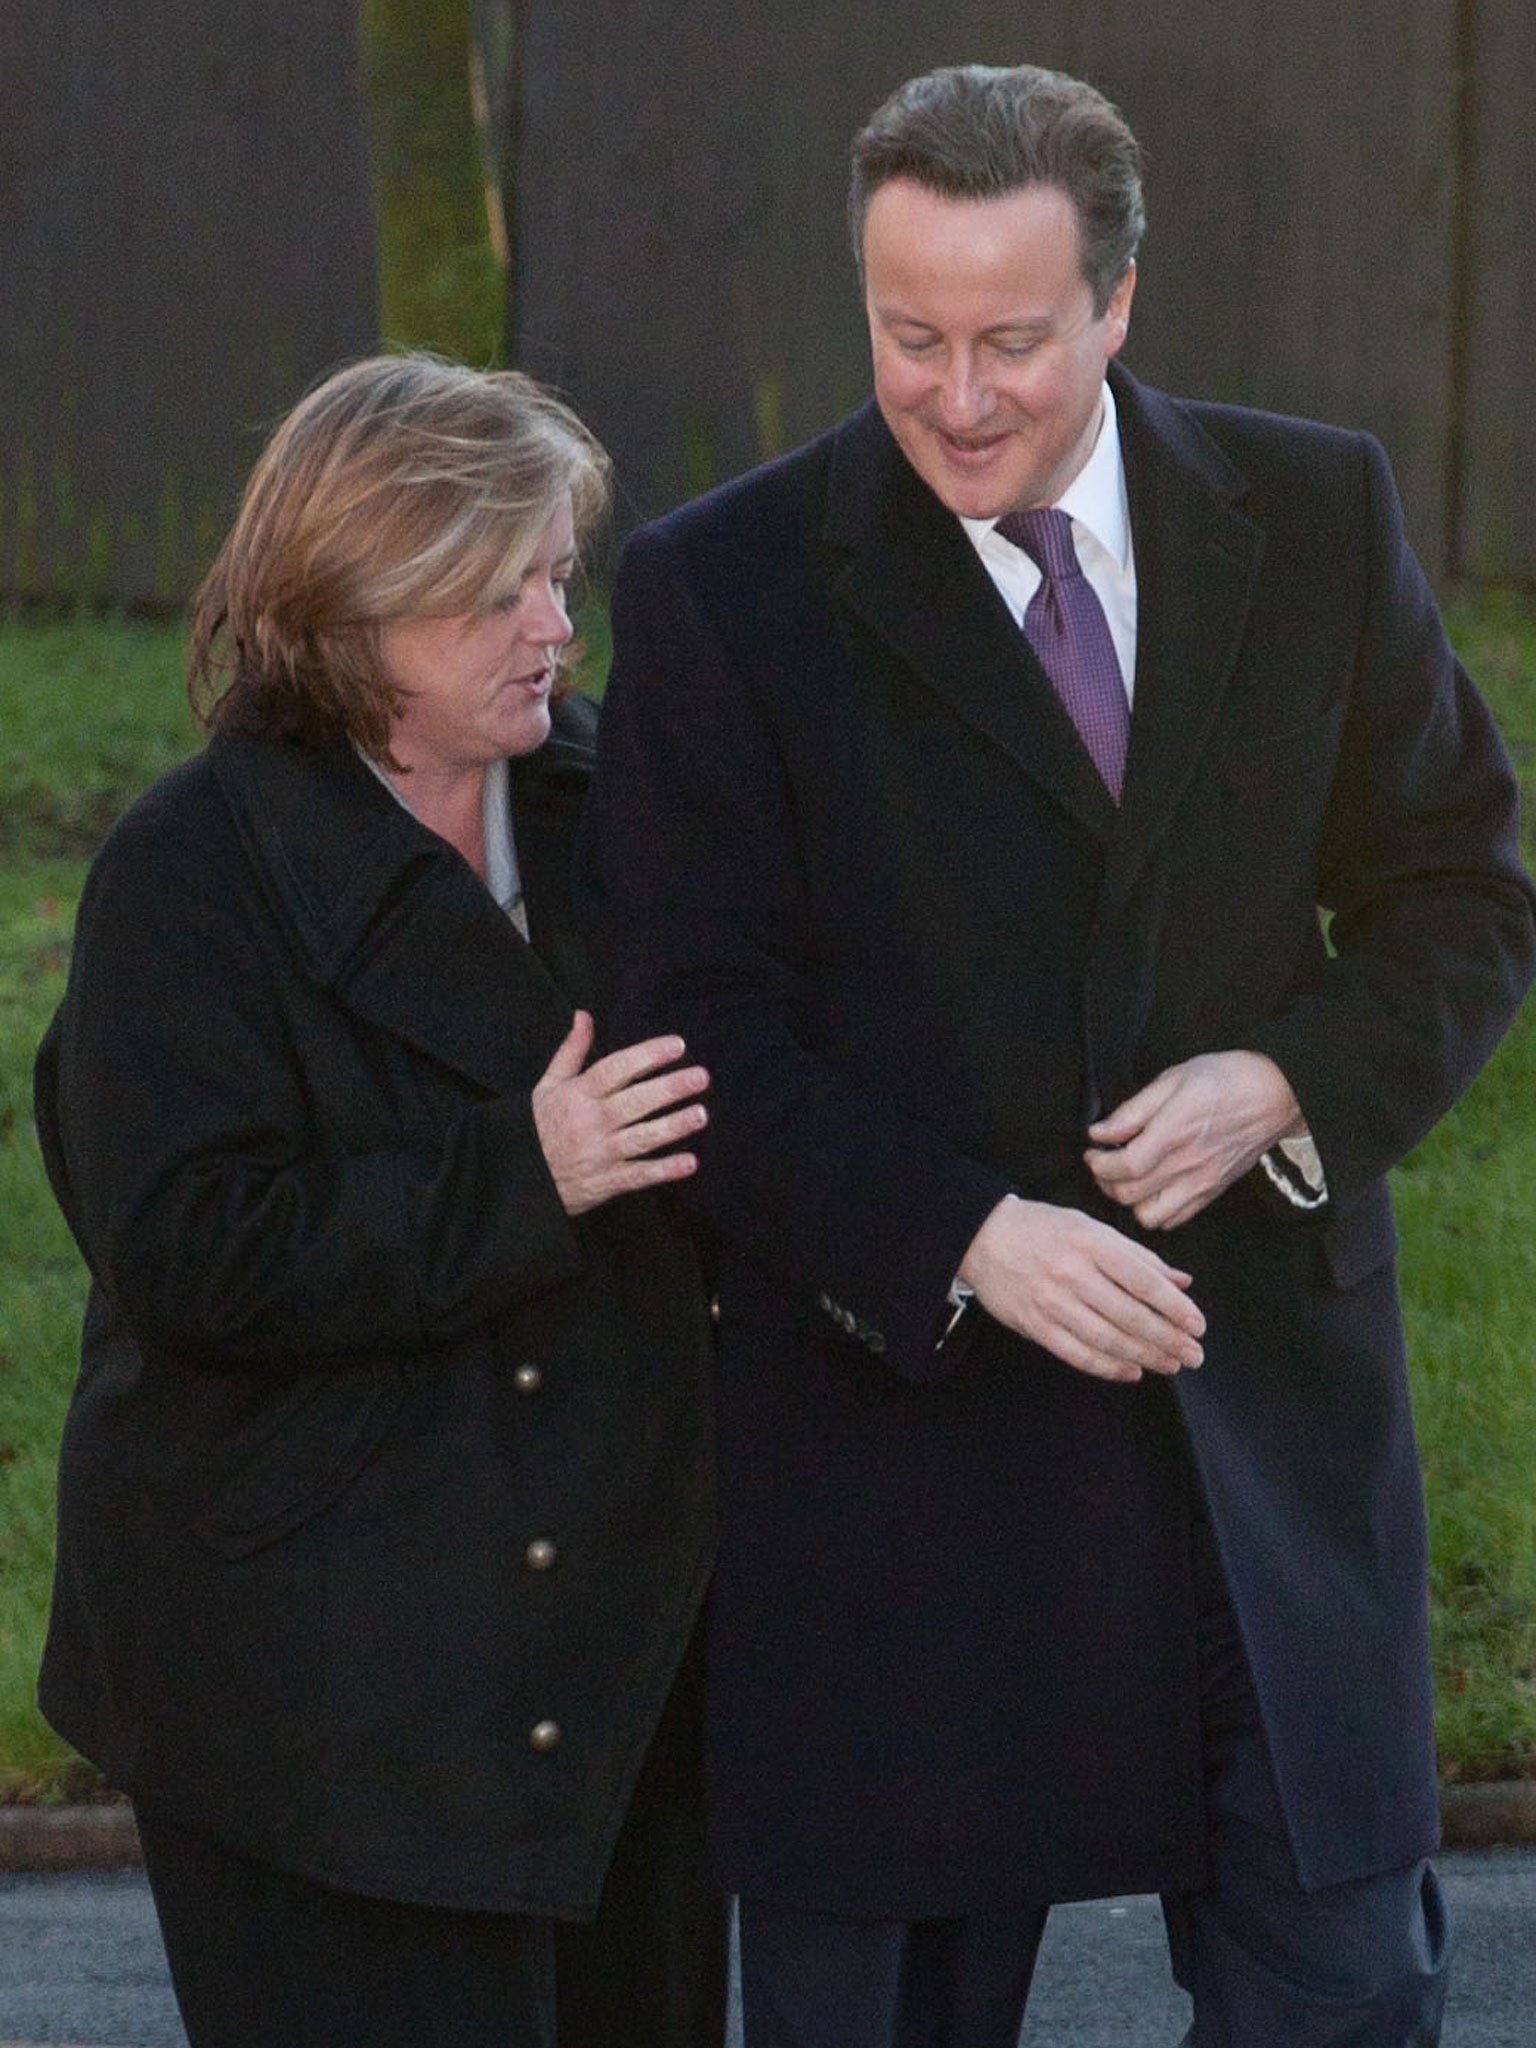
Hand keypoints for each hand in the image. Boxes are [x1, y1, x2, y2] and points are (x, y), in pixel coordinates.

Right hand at [532, 1011, 708, 1215]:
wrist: (517, 1176)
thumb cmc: (537, 1126)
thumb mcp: (548, 1084)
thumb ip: (571, 1051)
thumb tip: (584, 1015)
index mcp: (579, 1094)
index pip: (617, 1068)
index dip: (648, 1055)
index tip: (678, 1045)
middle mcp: (592, 1121)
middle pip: (635, 1101)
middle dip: (670, 1088)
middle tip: (701, 1077)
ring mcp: (600, 1153)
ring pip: (642, 1137)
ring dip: (673, 1126)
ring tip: (701, 1114)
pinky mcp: (606, 1182)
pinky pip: (638, 1175)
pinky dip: (663, 1171)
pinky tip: (689, 1162)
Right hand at [957, 1195, 1204, 1383]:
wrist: (982, 1236)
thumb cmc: (1043, 1229)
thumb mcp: (1092, 1228)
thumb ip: (1138, 1255)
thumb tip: (1181, 1281)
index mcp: (1091, 1243)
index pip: (1143, 1281)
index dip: (1175, 1307)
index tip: (1198, 1325)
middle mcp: (1072, 1272)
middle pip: (1129, 1314)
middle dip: (1168, 1339)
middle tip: (1194, 1355)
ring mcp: (1051, 1301)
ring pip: (1106, 1338)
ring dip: (1144, 1356)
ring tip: (1171, 1365)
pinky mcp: (1034, 1323)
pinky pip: (1076, 1353)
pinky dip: (1107, 1367)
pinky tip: (1132, 1372)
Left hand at [1085, 1051, 1302, 1230]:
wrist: (1276, 1093)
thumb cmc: (1225, 1079)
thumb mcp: (1172, 1079)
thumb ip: (1133, 1111)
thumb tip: (1100, 1133)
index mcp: (1174, 1133)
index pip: (1124, 1167)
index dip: (1099, 1164)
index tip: (1093, 1152)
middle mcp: (1187, 1164)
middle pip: (1129, 1195)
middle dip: (1105, 1182)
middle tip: (1103, 1164)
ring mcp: (1202, 1183)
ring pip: (1150, 1217)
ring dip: (1130, 1202)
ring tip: (1127, 1179)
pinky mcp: (1213, 1192)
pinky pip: (1176, 1219)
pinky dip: (1156, 1212)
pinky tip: (1153, 1189)